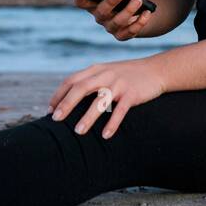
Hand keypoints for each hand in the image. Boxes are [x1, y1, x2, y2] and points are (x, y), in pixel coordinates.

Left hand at [47, 57, 165, 139]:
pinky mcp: (132, 94)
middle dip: (66, 104)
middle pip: (81, 88)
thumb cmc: (126, 75)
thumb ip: (89, 81)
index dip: (59, 95)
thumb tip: (68, 100)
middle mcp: (105, 74)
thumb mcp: (106, 73)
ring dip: (88, 117)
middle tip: (55, 119)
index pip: (72, 80)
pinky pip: (120, 110)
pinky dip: (112, 123)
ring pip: (100, 101)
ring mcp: (119, 84)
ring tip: (78, 131)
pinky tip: (106, 135)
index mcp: (96, 70)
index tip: (49, 109)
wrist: (155, 70)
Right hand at [71, 0, 153, 40]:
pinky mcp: (122, 35)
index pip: (80, 2)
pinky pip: (130, 32)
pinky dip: (139, 23)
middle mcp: (99, 17)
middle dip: (109, 2)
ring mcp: (110, 27)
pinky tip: (147, 12)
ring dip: (128, 10)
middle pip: (101, 12)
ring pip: (117, 22)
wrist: (132, 8)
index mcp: (92, 3)